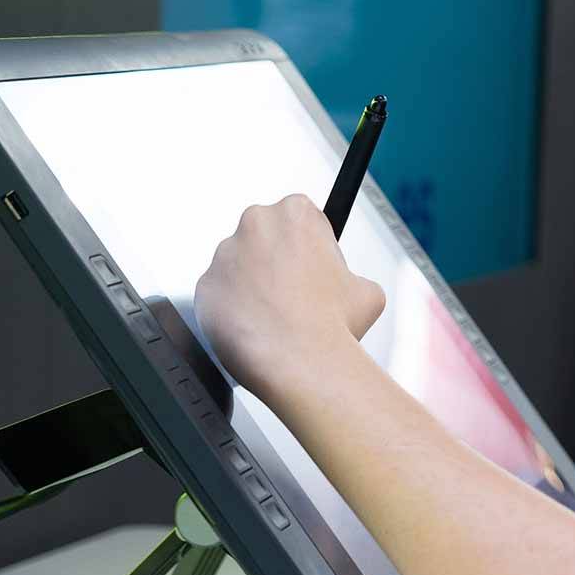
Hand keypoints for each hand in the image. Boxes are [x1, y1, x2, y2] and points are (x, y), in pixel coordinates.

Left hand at [195, 195, 384, 398]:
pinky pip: (221, 294)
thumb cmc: (330, 325)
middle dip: (279, 261)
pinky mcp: (206, 286)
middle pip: (267, 237)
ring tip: (278, 317)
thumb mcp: (367, 291)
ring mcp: (225, 255)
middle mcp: (255, 224)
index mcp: (296, 213)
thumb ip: (351, 277)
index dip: (312, 246)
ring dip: (255, 285)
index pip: (302, 218)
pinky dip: (235, 309)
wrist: (298, 361)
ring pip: (241, 265)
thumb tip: (347, 288)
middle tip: (298, 294)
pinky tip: (258, 326)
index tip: (315, 268)